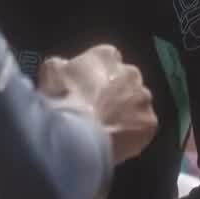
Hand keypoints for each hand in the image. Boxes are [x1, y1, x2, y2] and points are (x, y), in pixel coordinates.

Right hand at [39, 44, 156, 162]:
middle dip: (115, 93)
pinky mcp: (150, 122)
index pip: (106, 60)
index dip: (96, 76)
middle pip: (126, 81)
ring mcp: (142, 98)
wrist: (76, 135)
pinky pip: (142, 127)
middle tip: (98, 111)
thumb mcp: (50, 73)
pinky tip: (117, 142)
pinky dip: (132, 134)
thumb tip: (62, 67)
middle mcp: (130, 72)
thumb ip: (60, 66)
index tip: (88, 90)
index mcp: (106, 56)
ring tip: (107, 129)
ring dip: (126, 113)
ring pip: (137, 104)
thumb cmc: (61, 100)